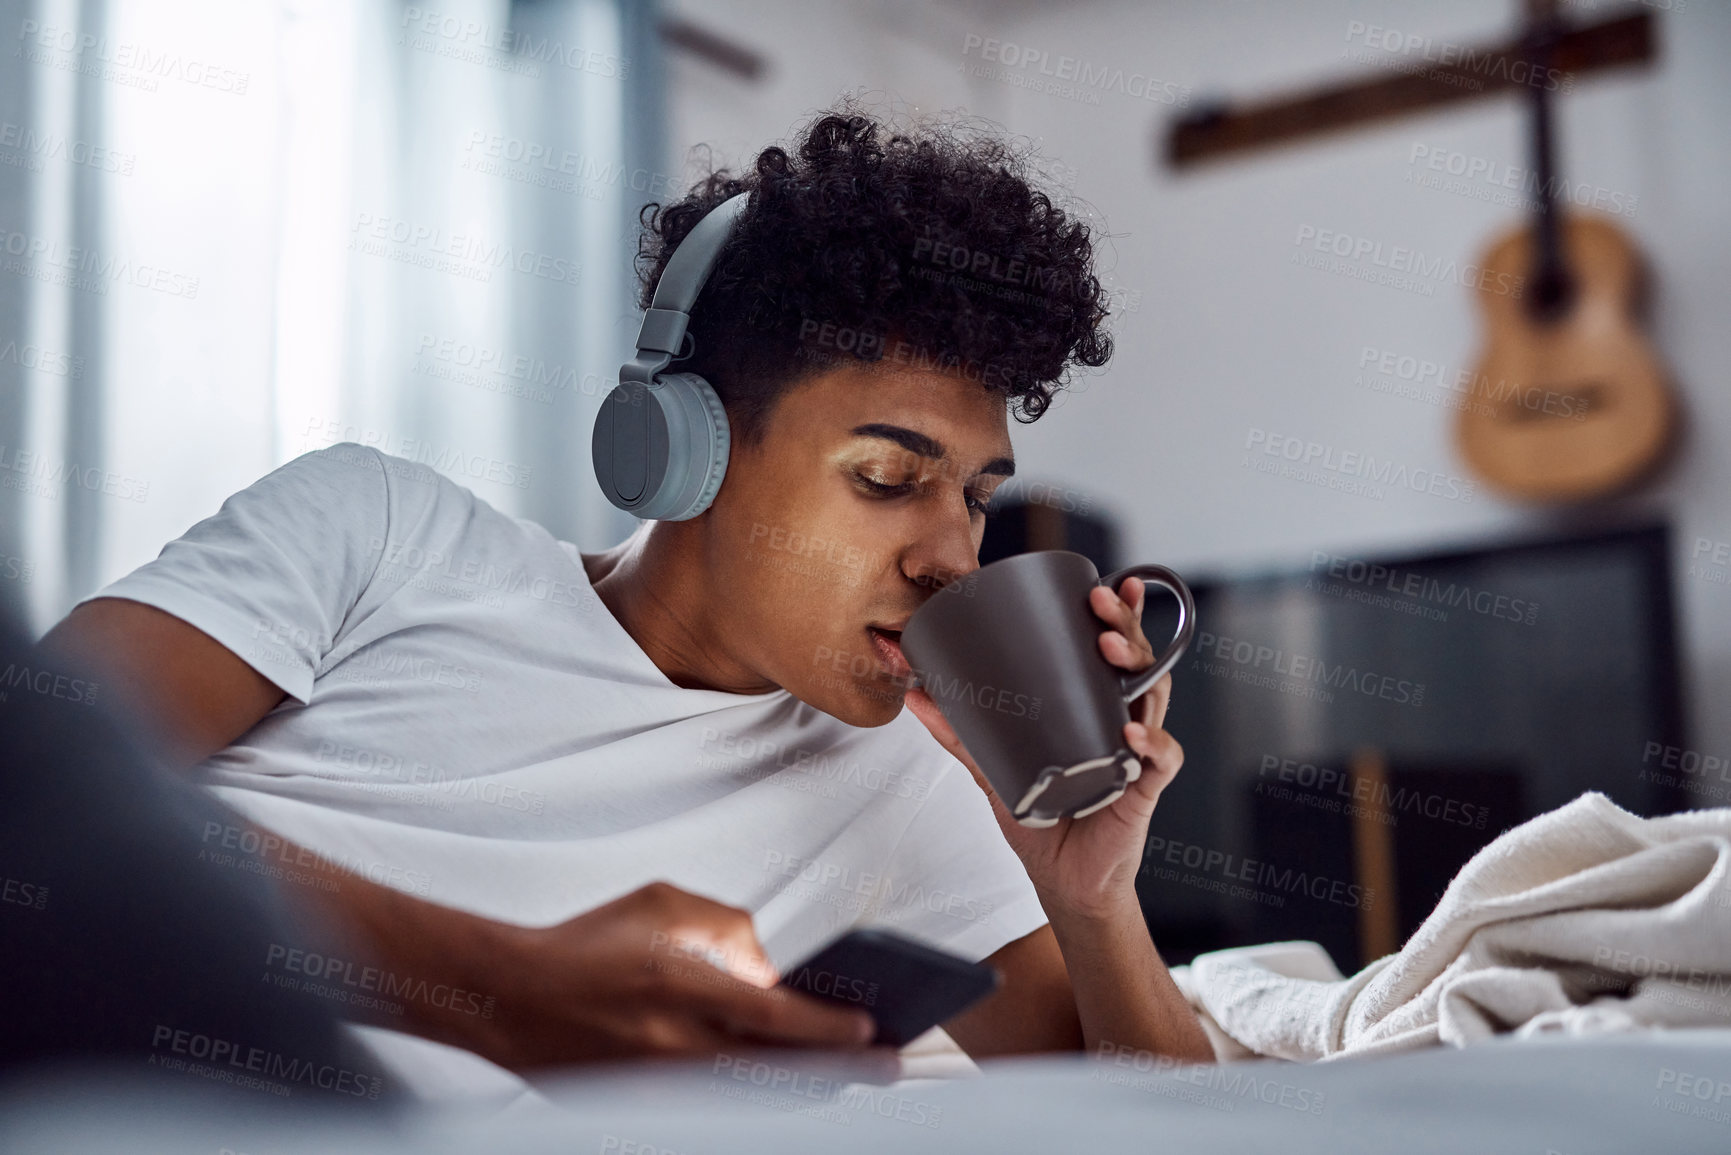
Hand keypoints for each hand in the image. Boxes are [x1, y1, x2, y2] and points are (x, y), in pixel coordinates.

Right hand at [461, 881, 878, 1068]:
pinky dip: (755, 1094)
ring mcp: (657, 1084)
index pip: (774, 1019)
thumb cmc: (590, 942)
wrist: (510, 997)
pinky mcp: (642, 1106)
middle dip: (839, 1071)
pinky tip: (787, 1084)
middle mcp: (672, 1043)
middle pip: (776, 1071)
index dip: (829, 1031)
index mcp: (680, 986)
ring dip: (803, 1087)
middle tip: (888, 1067)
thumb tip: (769, 971)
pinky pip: (714, 1103)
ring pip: (752, 1096)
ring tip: (846, 1076)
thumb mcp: (662, 906)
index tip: (872, 1030)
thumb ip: (725, 929)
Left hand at [905, 576, 1183, 919]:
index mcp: (1093, 707)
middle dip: (1125, 626)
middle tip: (1101, 607)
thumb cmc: (1041, 821)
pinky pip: (1162, 759)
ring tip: (1110, 652)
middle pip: (1138, 660)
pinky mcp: (1145, 789)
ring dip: (1137, 669)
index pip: (1111, 650)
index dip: (1118, 614)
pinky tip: (1131, 735)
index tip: (1107, 585)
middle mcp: (1121, 721)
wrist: (1063, 881)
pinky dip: (1152, 744)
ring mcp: (1137, 752)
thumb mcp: (993, 769)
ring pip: (1154, 697)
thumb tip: (914, 694)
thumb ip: (958, 733)